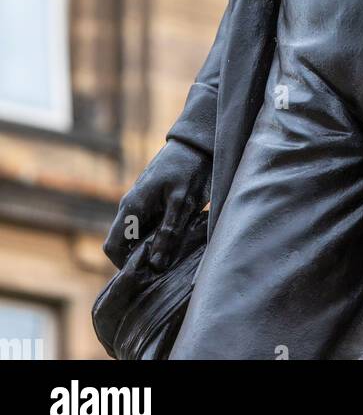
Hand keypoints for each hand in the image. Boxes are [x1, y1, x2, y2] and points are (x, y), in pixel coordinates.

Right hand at [103, 139, 210, 271]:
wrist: (197, 143)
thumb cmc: (189, 167)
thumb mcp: (182, 201)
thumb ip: (168, 232)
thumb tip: (156, 265)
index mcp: (132, 206)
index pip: (112, 246)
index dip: (123, 264)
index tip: (146, 272)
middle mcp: (131, 207)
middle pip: (124, 245)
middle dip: (139, 260)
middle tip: (165, 267)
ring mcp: (141, 206)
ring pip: (137, 238)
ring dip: (151, 250)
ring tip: (174, 255)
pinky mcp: (153, 204)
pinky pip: (149, 228)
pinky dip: (158, 239)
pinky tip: (178, 241)